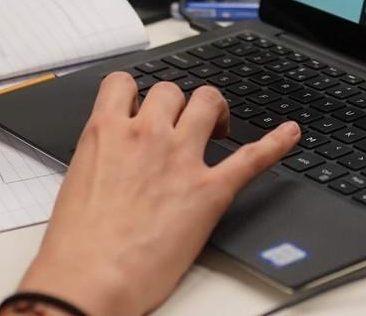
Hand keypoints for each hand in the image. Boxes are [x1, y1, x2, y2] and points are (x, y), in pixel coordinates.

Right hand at [19, 75, 300, 315]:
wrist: (89, 281)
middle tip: (183, 123)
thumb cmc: (76, 247)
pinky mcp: (210, 191)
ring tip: (219, 126)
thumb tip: (115, 158)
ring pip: (207, 102)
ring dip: (214, 109)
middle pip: (171, 90)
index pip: (124, 84)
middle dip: (177, 103)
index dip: (134, 92)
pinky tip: (289, 134)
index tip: (140, 103)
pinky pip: (251, 157)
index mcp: (106, 133)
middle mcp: (147, 135)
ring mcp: (181, 159)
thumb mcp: (76, 183)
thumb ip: (101, 158)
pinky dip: (275, 143)